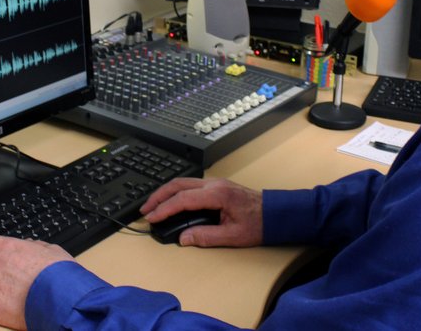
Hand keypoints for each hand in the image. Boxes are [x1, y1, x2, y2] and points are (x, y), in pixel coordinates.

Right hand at [140, 177, 262, 247]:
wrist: (276, 213)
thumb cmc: (258, 224)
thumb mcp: (233, 236)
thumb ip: (206, 236)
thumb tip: (183, 238)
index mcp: (218, 194)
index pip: (183, 199)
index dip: (164, 208)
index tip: (151, 218)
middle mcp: (214, 184)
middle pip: (178, 184)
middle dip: (158, 196)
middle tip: (145, 210)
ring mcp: (215, 183)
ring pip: (183, 182)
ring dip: (165, 193)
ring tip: (153, 206)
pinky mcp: (216, 186)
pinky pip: (190, 185)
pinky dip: (175, 192)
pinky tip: (170, 201)